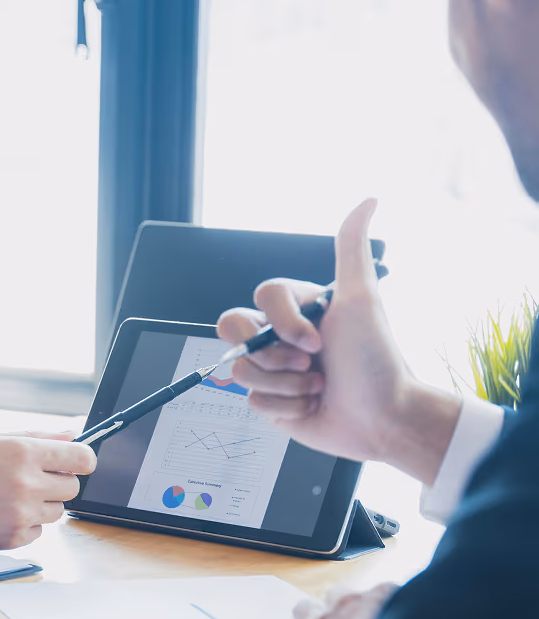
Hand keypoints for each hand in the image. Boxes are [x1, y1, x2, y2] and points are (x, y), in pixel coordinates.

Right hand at [0, 433, 96, 549]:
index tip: (75, 461)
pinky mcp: (7, 539)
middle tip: (29, 476)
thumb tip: (71, 437)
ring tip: (7, 493)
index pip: (81, 459)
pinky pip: (37, 533)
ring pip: (56, 512)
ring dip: (42, 504)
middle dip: (57, 481)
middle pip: (72, 488)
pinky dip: (25, 524)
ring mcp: (18, 515)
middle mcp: (25, 483)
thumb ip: (35, 437)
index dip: (82, 459)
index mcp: (23, 451)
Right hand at [216, 199, 460, 482]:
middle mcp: (280, 335)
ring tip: (318, 387)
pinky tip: (312, 405)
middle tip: (309, 362)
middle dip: (271, 353)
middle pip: (233, 329)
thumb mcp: (362, 298)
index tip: (317, 341)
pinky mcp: (271, 401)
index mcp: (298, 308)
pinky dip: (286, 407)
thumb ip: (351, 248)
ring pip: (242, 370)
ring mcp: (272, 369)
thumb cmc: (376, 360)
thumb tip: (369, 199)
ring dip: (286, 384)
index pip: (260, 298)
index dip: (283, 322)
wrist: (384, 418)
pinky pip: (253, 402)